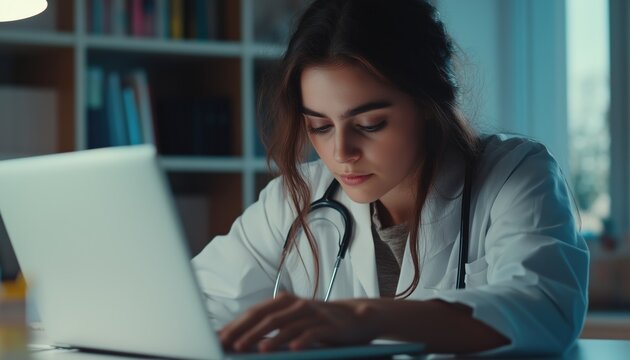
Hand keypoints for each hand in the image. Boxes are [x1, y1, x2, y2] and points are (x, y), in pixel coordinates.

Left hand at [219, 292, 380, 352]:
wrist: (355, 317)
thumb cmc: (317, 322)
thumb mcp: (292, 320)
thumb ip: (270, 326)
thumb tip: (240, 339)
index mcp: (283, 302)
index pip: (254, 313)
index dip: (236, 325)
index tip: (220, 338)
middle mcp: (295, 304)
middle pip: (267, 318)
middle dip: (247, 332)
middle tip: (232, 345)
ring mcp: (312, 314)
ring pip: (288, 326)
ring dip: (272, 338)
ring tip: (259, 350)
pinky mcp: (328, 325)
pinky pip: (313, 333)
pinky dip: (302, 340)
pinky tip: (293, 349)